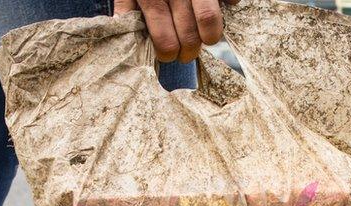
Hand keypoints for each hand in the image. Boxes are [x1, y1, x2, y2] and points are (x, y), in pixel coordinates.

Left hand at [114, 0, 238, 63]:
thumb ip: (127, 5)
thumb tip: (122, 30)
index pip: (165, 41)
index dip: (168, 54)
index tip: (169, 55)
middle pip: (189, 38)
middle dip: (189, 52)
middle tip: (187, 53)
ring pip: (210, 22)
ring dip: (211, 37)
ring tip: (206, 38)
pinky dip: (229, 3)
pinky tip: (220, 4)